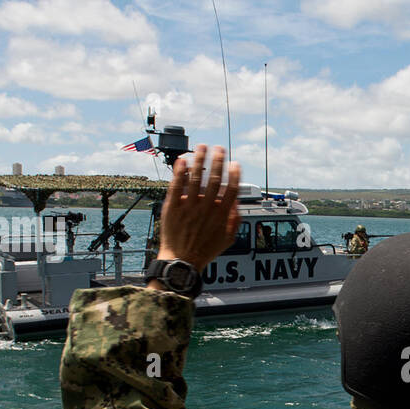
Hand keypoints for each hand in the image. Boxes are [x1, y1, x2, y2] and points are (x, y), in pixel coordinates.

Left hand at [157, 143, 240, 269]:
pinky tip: (183, 160)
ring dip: (200, 160)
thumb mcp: (227, 240)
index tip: (235, 164)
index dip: (235, 175)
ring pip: (196, 178)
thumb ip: (234, 220)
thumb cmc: (204, 251)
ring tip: (202, 147)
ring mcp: (189, 207)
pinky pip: (177, 185)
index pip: (231, 190)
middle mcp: (206, 209)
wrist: (181, 261)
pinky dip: (180, 172)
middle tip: (219, 148)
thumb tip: (236, 203)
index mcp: (221, 216)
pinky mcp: (173, 208)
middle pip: (214, 179)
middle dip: (218, 161)